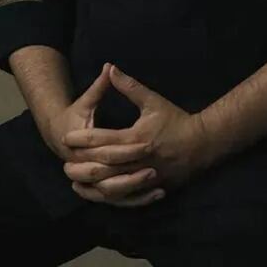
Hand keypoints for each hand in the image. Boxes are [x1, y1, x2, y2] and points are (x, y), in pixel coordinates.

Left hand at [62, 64, 209, 205]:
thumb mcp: (153, 100)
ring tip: (74, 179)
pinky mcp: (152, 188)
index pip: (104, 140)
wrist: (203, 143)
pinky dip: (109, 198)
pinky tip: (96, 194)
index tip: (67, 137)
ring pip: (112, 186)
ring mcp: (146, 177)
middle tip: (63, 162)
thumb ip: (130, 87)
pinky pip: (126, 198)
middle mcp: (140, 159)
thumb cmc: (176, 119)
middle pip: (104, 166)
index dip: (83, 139)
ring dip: (91, 184)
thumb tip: (111, 68)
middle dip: (81, 164)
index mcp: (138, 137)